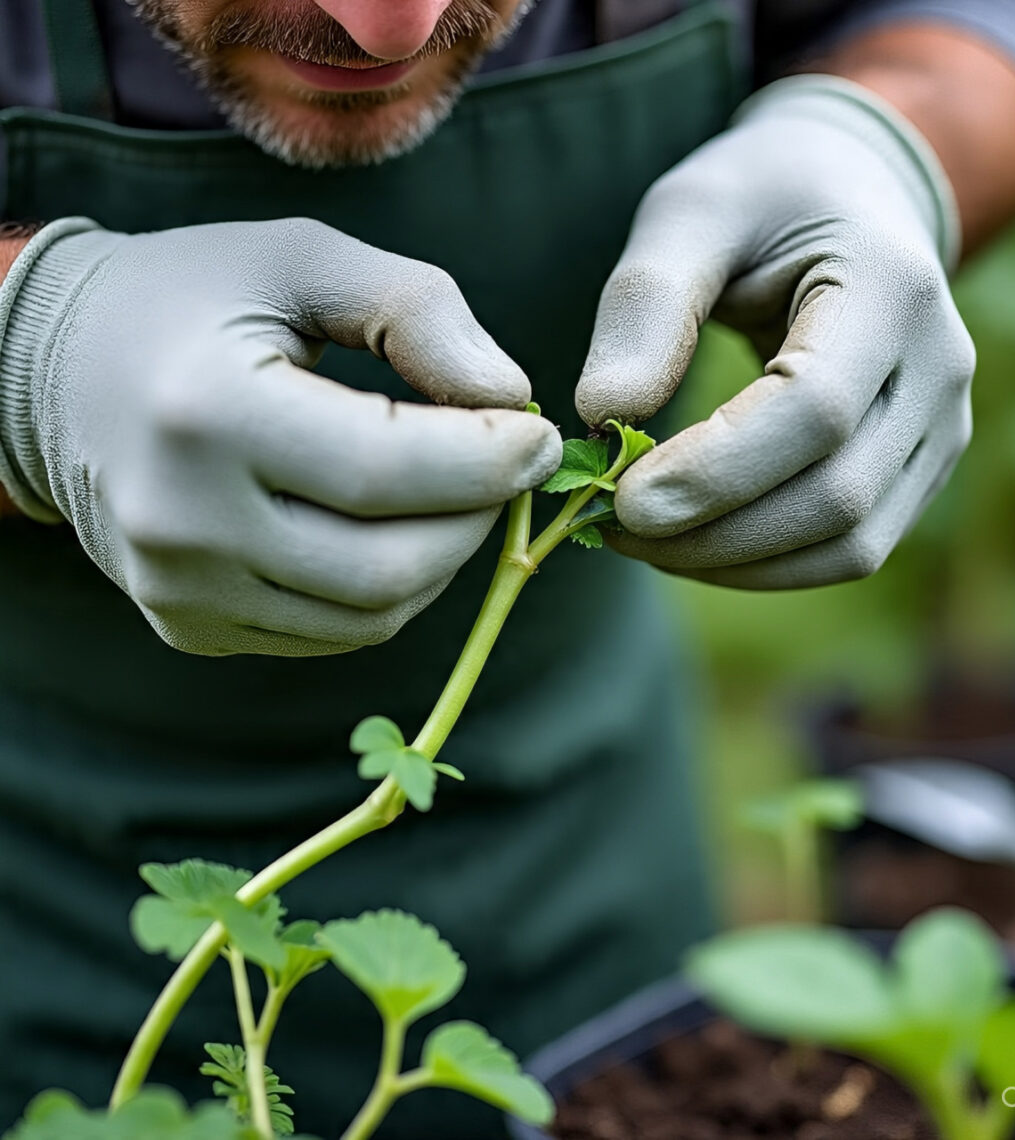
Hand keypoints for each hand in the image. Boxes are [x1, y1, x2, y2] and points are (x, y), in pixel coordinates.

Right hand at [0, 218, 559, 653]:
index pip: (385, 472)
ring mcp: (182, 590)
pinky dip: (388, 589)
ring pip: (372, 616)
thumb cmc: (191, 299)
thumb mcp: (300, 261)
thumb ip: (415, 310)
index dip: (488, 462)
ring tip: (453, 492)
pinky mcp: (190, 624)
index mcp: (206, 414)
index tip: (539, 435)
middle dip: (476, 520)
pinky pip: (332, 633)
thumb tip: (512, 394)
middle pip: (390, 568)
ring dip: (443, 560)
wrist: (53, 372)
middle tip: (504, 466)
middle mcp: (184, 522)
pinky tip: (391, 528)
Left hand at [575, 76, 974, 587]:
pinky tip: (693, 542)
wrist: (850, 198)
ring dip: (734, 561)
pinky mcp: (919, 468)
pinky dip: (765, 564)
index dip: (716, 471)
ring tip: (642, 538)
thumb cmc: (761, 199)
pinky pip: (850, 549)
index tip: (621, 499)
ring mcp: (942, 427)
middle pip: (837, 496)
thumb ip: (647, 305)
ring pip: (849, 544)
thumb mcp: (690, 213)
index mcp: (892, 285)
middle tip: (611, 526)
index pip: (815, 411)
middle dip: (713, 532)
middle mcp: (940, 367)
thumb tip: (601, 417)